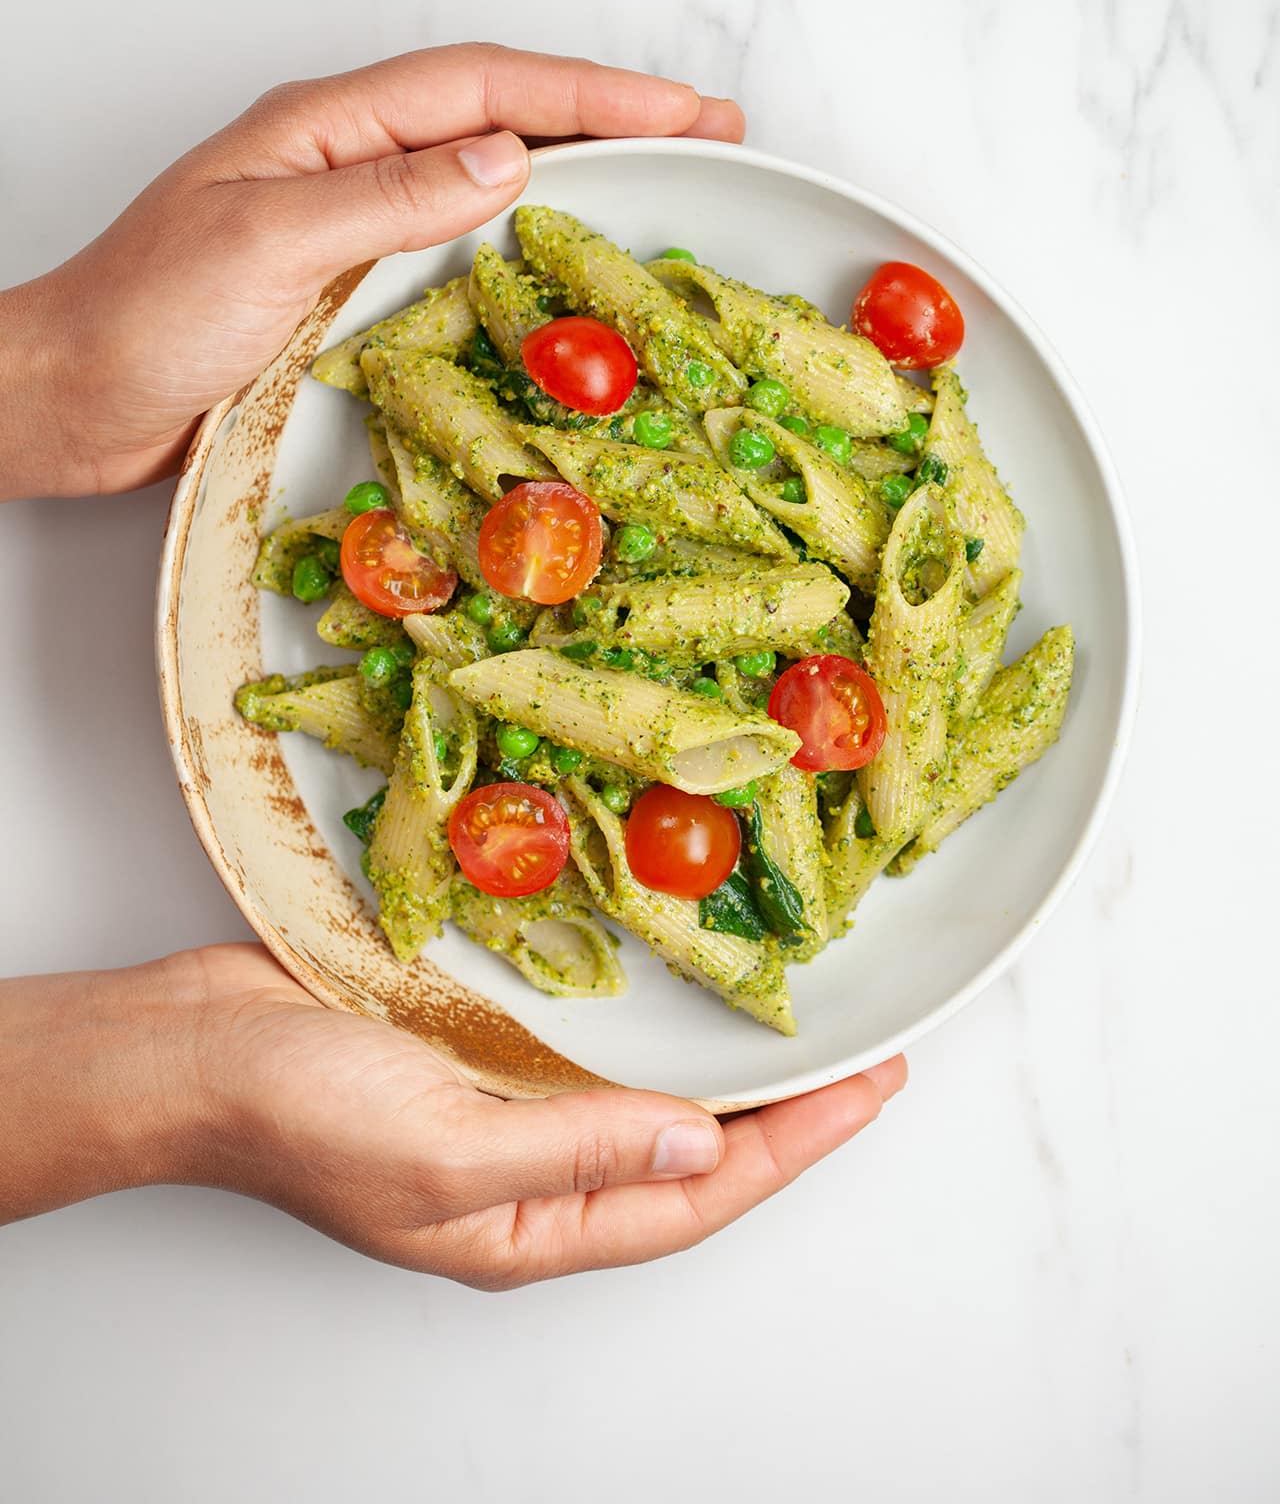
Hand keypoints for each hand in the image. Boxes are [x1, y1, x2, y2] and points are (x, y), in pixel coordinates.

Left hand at [0, 43, 743, 499]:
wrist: (72, 399)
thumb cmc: (144, 319)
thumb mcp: (266, 243)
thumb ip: (386, 199)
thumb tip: (507, 158)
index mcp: (329, 129)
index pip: (485, 87)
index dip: (593, 92)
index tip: (686, 107)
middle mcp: (351, 166)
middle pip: (502, 118)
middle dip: (612, 119)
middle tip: (713, 134)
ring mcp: (356, 227)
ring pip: (490, 182)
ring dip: (584, 179)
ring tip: (670, 187)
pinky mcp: (355, 290)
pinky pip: (462, 253)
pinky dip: (529, 250)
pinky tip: (569, 272)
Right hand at [0, 946, 905, 1285]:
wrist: (191, 1047)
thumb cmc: (295, 1110)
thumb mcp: (446, 1150)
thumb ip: (579, 1148)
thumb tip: (700, 1141)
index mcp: (527, 1224)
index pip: (695, 1194)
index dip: (794, 1145)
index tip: (871, 1089)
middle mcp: (530, 1174)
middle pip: (687, 1155)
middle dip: (783, 1117)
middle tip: (866, 1062)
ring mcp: (504, 1109)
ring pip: (647, 1101)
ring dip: (724, 1070)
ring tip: (800, 1031)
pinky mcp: (477, 1049)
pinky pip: (589, 1047)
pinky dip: (650, 1025)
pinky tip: (681, 993)